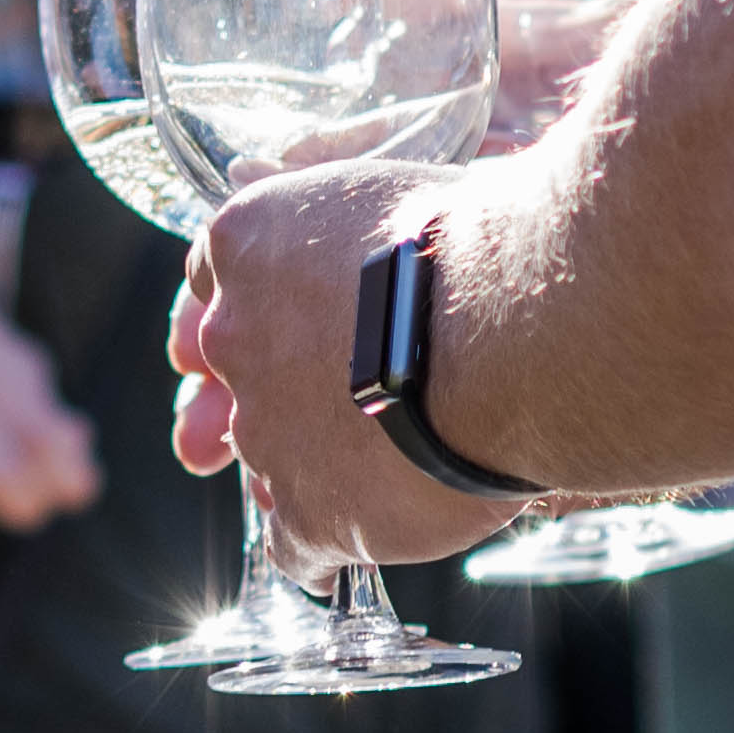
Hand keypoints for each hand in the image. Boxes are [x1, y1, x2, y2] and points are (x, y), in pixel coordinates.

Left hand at [161, 156, 497, 564]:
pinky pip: (297, 545)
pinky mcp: (313, 509)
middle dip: (281, 387)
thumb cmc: (480, 240)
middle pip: (238, 370)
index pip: (218, 276)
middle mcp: (234, 335)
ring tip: (381, 466)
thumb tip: (279, 187)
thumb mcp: (391, 188)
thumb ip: (331, 209)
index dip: (261, 306)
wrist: (515, 325)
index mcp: (247, 240)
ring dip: (315, 459)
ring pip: (269, 455)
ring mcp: (266, 429)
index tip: (289, 324)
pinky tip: (359, 542)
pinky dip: (324, 545)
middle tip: (340, 403)